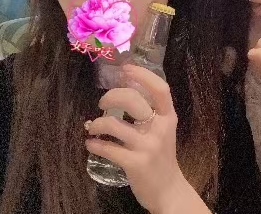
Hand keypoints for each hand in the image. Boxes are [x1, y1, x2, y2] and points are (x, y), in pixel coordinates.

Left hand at [85, 64, 188, 212]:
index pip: (160, 88)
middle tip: (102, 103)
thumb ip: (150, 113)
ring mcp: (147, 146)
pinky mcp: (135, 163)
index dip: (142, 75)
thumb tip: (123, 90)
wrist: (169, 190)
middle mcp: (159, 128)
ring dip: (97, 123)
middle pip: (132, 100)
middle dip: (111, 96)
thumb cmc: (162, 157)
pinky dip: (94, 144)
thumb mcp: (163, 130)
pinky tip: (91, 144)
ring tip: (93, 127)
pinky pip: (107, 148)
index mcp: (168, 117)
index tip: (126, 69)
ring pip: (114, 124)